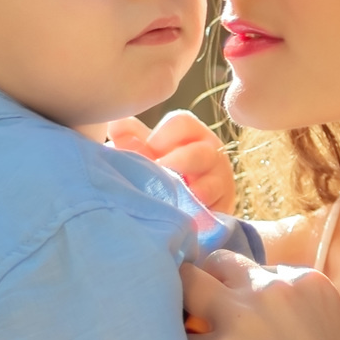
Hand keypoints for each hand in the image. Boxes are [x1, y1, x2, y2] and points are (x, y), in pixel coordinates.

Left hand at [108, 110, 235, 214]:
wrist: (174, 214)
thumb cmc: (156, 175)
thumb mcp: (143, 154)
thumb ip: (130, 139)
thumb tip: (116, 124)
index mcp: (191, 134)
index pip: (182, 123)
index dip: (163, 135)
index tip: (149, 150)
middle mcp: (211, 154)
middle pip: (201, 152)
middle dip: (178, 163)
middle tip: (159, 173)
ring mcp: (221, 182)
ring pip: (212, 184)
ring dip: (190, 192)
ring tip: (172, 197)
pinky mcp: (223, 209)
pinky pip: (215, 210)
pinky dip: (198, 214)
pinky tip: (183, 216)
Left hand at [181, 250, 339, 339]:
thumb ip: (339, 328)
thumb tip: (329, 335)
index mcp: (309, 284)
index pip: (262, 271)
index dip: (249, 293)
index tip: (246, 316)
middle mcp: (270, 290)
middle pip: (219, 265)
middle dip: (210, 285)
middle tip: (205, 315)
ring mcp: (240, 318)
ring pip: (188, 287)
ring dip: (185, 308)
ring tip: (185, 335)